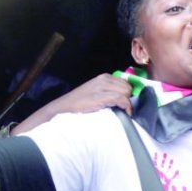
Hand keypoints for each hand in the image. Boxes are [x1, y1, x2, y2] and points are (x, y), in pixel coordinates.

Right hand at [12, 74, 132, 133]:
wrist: (63, 109)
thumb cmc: (79, 105)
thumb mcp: (95, 94)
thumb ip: (108, 92)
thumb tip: (125, 99)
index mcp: (104, 78)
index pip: (126, 83)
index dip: (128, 94)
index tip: (127, 104)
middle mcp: (104, 79)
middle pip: (128, 87)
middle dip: (128, 98)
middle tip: (123, 109)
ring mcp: (102, 87)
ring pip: (126, 92)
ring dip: (127, 103)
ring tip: (122, 112)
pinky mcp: (101, 96)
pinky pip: (122, 98)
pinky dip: (126, 106)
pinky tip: (125, 112)